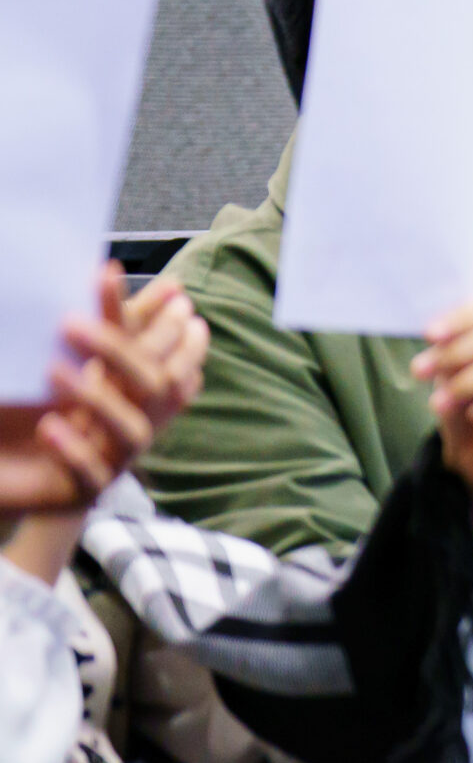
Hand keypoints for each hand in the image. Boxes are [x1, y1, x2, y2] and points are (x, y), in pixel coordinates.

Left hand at [0, 267, 206, 516]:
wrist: (8, 474)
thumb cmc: (36, 412)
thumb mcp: (66, 364)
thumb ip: (97, 326)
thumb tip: (108, 270)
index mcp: (134, 391)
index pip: (164, 353)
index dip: (166, 325)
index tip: (165, 291)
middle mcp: (134, 421)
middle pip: (158, 387)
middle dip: (126, 352)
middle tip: (72, 323)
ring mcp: (115, 459)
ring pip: (133, 431)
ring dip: (97, 399)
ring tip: (53, 371)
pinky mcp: (83, 492)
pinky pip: (91, 474)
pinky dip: (74, 449)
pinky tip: (49, 426)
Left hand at [414, 301, 472, 552]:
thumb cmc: (466, 411)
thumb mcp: (449, 376)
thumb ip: (449, 353)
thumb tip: (438, 337)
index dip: (462, 319)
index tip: (429, 335)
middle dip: (457, 352)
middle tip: (420, 372)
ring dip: (470, 379)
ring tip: (439, 401)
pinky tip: (472, 415)